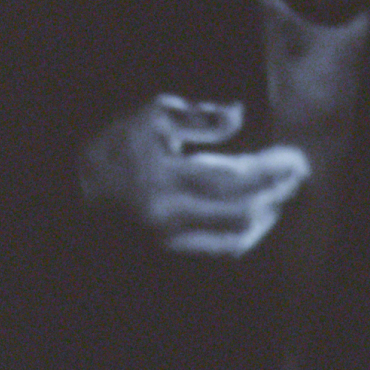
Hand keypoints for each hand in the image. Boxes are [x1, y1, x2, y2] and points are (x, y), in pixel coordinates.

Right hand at [78, 95, 312, 257]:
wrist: (73, 191)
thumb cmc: (114, 147)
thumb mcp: (152, 117)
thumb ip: (198, 116)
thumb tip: (238, 115)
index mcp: (164, 180)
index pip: (234, 179)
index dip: (271, 171)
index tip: (295, 159)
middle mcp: (169, 218)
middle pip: (241, 215)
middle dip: (276, 196)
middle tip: (296, 177)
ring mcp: (169, 242)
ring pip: (234, 241)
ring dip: (264, 219)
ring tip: (279, 195)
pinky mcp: (170, 254)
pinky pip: (219, 250)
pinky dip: (244, 234)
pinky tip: (255, 216)